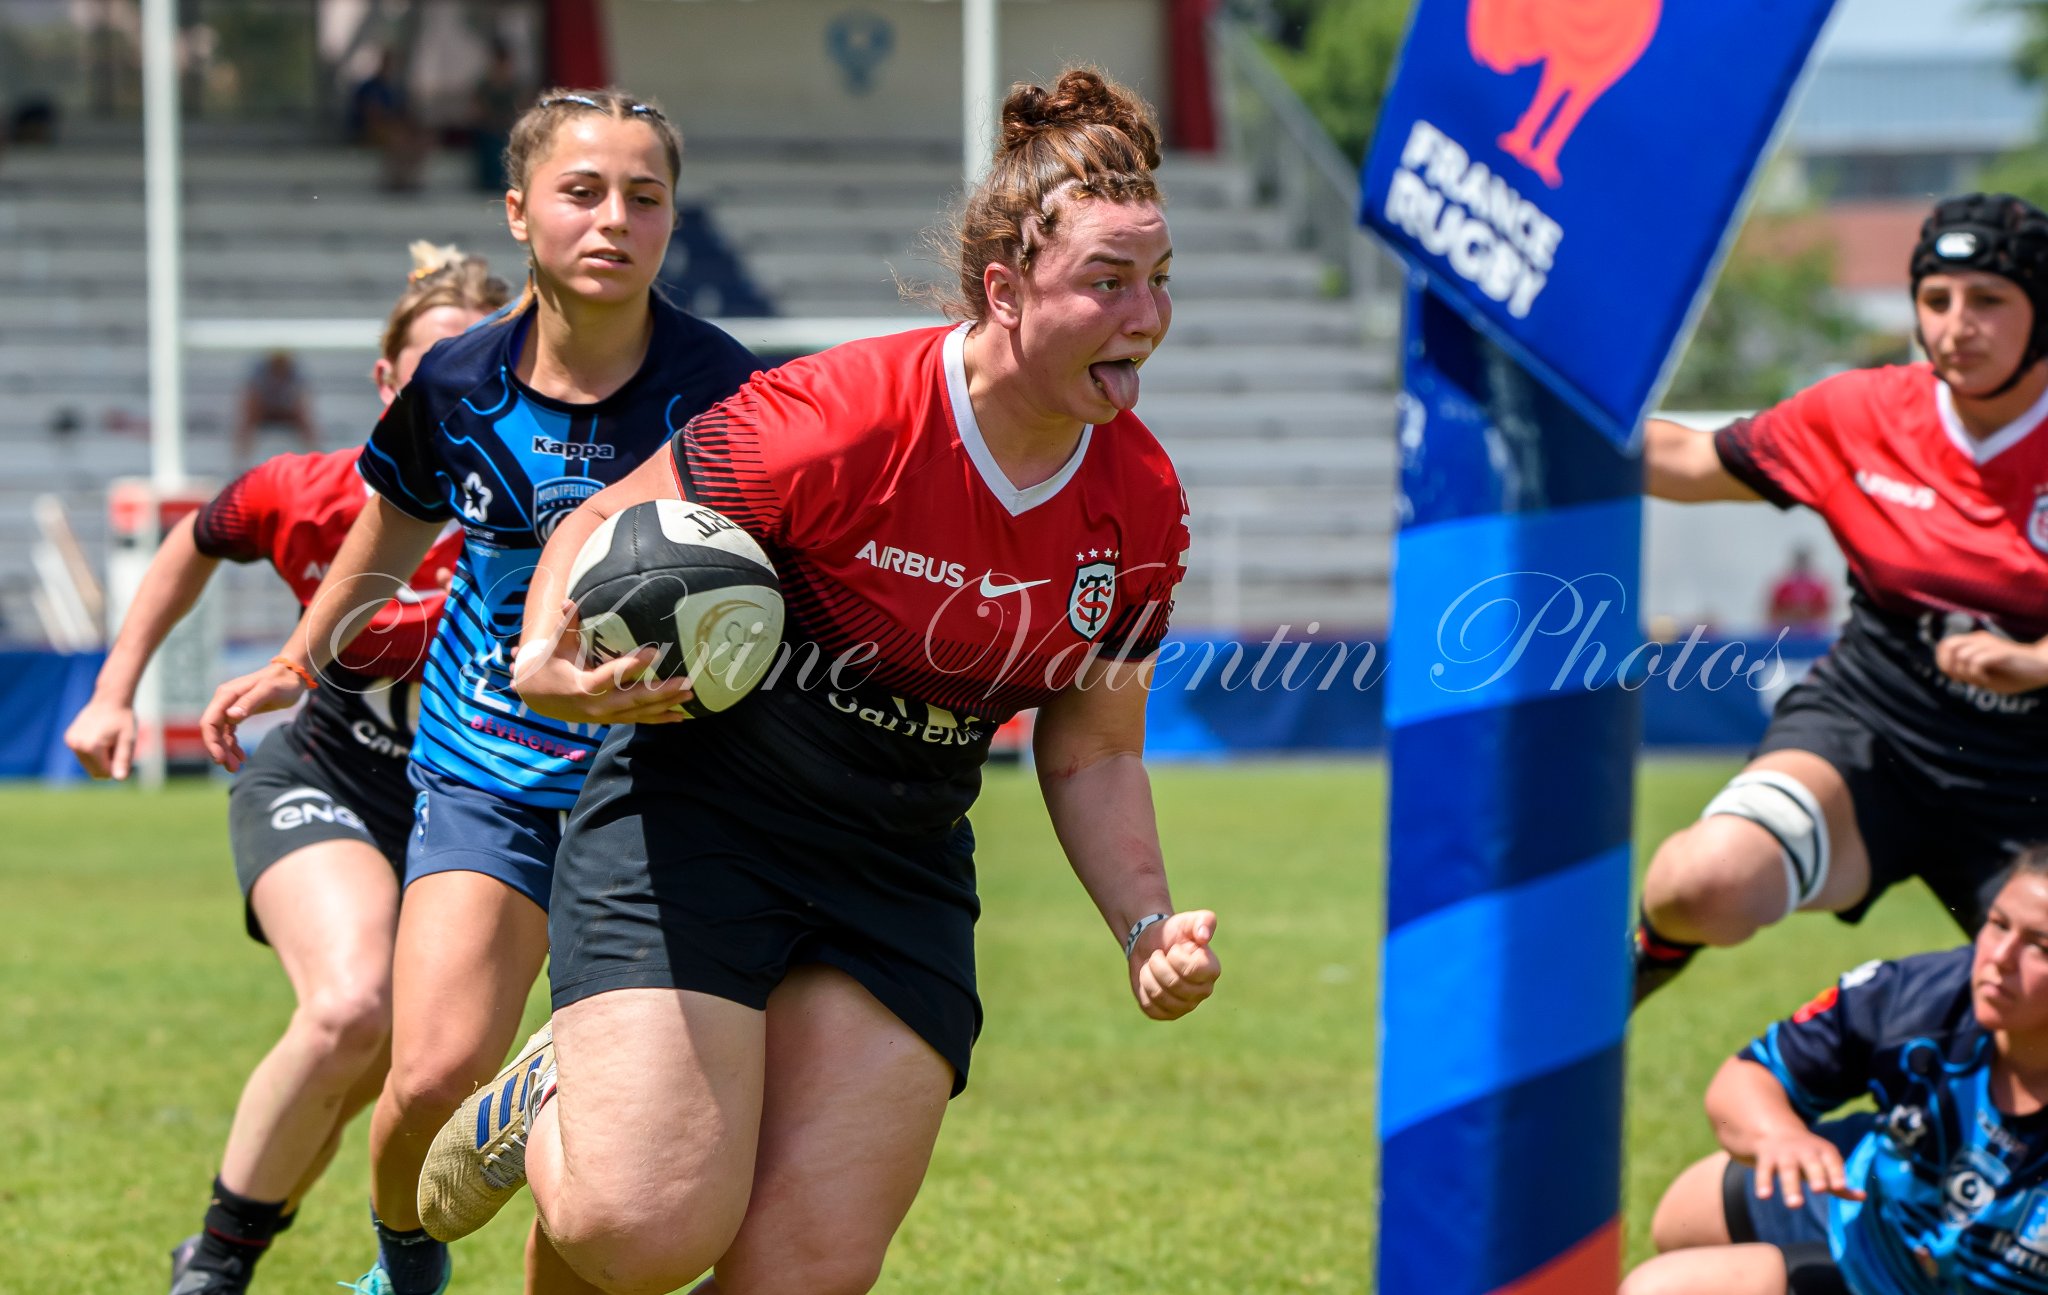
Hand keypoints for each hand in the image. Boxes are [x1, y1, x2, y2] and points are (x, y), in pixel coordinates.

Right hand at [64, 697, 136, 779]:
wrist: (110, 700)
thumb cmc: (122, 719)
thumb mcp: (128, 740)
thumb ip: (123, 760)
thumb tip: (119, 779)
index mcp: (92, 747)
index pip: (104, 773)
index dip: (116, 766)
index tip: (121, 749)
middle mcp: (77, 745)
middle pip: (94, 771)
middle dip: (107, 762)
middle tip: (114, 743)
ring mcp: (71, 742)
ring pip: (88, 764)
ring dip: (100, 757)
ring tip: (107, 739)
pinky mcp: (68, 738)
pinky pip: (83, 755)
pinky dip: (92, 751)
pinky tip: (99, 735)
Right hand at [200, 661, 307, 771]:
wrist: (293, 675)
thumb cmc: (282, 681)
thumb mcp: (269, 690)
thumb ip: (250, 702)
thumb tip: (231, 716)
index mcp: (226, 695)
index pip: (210, 722)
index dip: (212, 742)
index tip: (220, 759)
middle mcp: (224, 701)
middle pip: (213, 730)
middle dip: (219, 750)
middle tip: (232, 768)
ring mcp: (231, 707)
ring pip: (221, 734)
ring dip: (226, 750)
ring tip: (236, 767)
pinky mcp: (239, 712)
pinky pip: (230, 732)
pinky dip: (233, 745)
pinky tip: (241, 756)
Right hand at [511, 601, 693, 726]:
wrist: (538, 698)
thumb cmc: (549, 666)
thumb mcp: (555, 647)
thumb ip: (567, 625)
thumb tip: (570, 600)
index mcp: (584, 685)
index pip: (612, 675)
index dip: (633, 665)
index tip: (655, 651)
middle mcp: (598, 705)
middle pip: (635, 699)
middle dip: (662, 692)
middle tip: (686, 681)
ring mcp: (607, 715)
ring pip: (641, 712)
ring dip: (667, 705)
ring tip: (690, 695)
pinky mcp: (612, 719)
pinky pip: (639, 720)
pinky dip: (660, 718)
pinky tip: (680, 716)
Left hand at [1128, 910, 1220, 1020]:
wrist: (1150, 944)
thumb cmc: (1172, 932)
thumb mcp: (1187, 921)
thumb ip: (1202, 921)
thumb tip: (1204, 936)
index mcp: (1211, 970)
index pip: (1192, 970)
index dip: (1176, 957)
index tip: (1174, 948)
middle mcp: (1203, 991)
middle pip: (1174, 984)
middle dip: (1158, 964)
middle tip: (1158, 955)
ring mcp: (1186, 1006)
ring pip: (1160, 996)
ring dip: (1148, 975)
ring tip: (1153, 965)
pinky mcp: (1167, 1014)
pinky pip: (1150, 1006)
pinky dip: (1143, 989)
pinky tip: (1149, 979)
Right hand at [1747, 1127, 1864, 1208]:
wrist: (1773, 1131)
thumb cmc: (1807, 1157)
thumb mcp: (1825, 1164)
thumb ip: (1839, 1182)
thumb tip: (1863, 1197)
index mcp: (1822, 1151)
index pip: (1832, 1161)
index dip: (1836, 1172)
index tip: (1840, 1186)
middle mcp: (1804, 1151)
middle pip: (1811, 1163)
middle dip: (1816, 1175)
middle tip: (1819, 1189)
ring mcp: (1784, 1154)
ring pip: (1787, 1169)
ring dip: (1791, 1186)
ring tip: (1794, 1205)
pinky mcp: (1766, 1158)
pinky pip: (1764, 1171)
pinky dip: (1763, 1183)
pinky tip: (1763, 1196)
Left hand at [1935, 631, 2047, 694]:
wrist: (2041, 669)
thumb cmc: (2014, 675)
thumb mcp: (1986, 677)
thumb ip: (1967, 673)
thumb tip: (1952, 673)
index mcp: (1975, 642)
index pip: (1944, 645)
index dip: (1943, 663)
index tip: (1956, 677)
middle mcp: (1980, 639)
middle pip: (1947, 645)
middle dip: (1949, 665)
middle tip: (1962, 678)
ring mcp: (1991, 645)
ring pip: (1961, 655)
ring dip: (1966, 673)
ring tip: (1980, 681)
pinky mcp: (2001, 652)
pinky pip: (1976, 661)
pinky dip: (1976, 675)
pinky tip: (1986, 681)